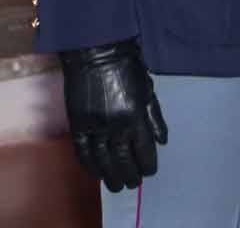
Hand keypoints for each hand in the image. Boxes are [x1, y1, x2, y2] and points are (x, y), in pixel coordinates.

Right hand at [59, 39, 167, 192]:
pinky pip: (82, 151)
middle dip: (129, 174)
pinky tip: (96, 172)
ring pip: (101, 159)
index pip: (143, 149)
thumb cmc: (127, 67)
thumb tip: (163, 140)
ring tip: (116, 186)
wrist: (95, 53)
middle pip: (121, 159)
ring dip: (109, 175)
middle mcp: (114, 124)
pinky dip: (88, 164)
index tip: (149, 172)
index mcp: (134, 115)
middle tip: (132, 184)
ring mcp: (93, 125)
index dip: (147, 164)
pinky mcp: (77, 123)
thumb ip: (155, 117)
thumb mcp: (148, 89)